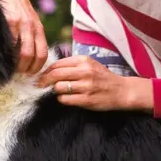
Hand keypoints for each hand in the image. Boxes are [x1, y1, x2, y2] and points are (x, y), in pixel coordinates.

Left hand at [37, 56, 153, 111]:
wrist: (122, 91)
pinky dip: (62, 99)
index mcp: (84, 60)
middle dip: (43, 81)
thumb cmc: (103, 78)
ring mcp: (86, 86)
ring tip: (58, 92)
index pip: (57, 64)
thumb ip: (72, 65)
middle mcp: (85, 71)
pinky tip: (67, 98)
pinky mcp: (87, 99)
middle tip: (38, 85)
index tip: (40, 76)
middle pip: (55, 75)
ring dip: (55, 91)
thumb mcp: (90, 65)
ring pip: (59, 87)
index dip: (45, 71)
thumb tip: (50, 70)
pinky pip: (65, 99)